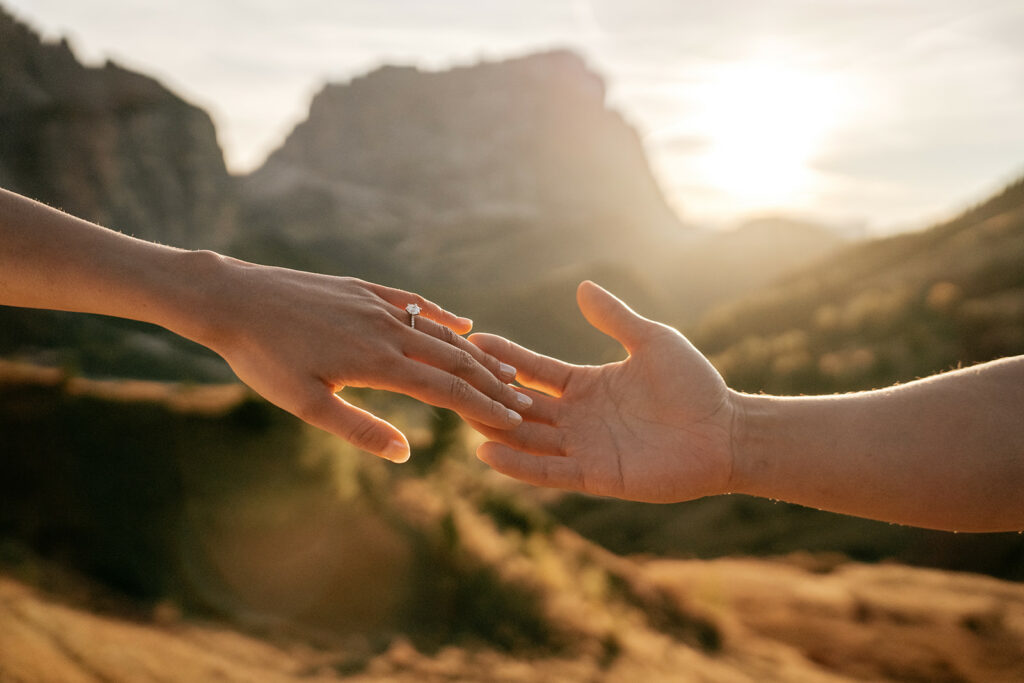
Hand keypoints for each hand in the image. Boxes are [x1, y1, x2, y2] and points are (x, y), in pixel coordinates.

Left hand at [198, 256, 529, 462]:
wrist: (233, 299)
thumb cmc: (264, 358)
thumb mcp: (307, 404)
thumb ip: (359, 428)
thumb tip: (405, 453)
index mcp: (376, 362)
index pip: (445, 388)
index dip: (481, 405)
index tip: (511, 419)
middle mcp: (386, 329)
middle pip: (453, 357)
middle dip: (491, 380)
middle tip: (522, 398)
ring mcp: (376, 305)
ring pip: (439, 330)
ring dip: (475, 351)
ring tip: (503, 367)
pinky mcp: (362, 289)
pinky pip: (414, 302)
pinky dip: (443, 315)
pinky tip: (463, 322)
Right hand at [468, 281, 736, 501]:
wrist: (725, 432)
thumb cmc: (694, 385)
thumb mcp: (651, 341)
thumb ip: (615, 318)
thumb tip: (582, 286)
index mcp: (587, 386)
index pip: (535, 370)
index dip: (506, 357)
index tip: (474, 339)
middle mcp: (579, 418)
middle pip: (522, 405)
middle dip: (490, 393)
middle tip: (453, 377)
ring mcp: (585, 448)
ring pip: (528, 438)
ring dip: (496, 427)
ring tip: (461, 413)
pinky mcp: (596, 475)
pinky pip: (550, 470)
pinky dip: (519, 464)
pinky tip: (487, 451)